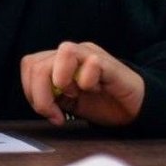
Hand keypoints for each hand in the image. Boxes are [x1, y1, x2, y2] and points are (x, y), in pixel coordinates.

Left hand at [21, 41, 144, 127]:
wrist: (135, 108)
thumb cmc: (102, 103)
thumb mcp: (68, 103)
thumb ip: (51, 97)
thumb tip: (38, 101)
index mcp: (58, 61)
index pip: (30, 64)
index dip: (30, 90)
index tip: (47, 112)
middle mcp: (72, 53)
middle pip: (39, 63)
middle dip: (40, 95)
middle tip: (55, 114)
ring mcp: (91, 55)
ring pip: (64, 51)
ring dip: (61, 78)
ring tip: (72, 95)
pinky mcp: (110, 64)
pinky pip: (92, 63)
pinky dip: (87, 81)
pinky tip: (95, 91)